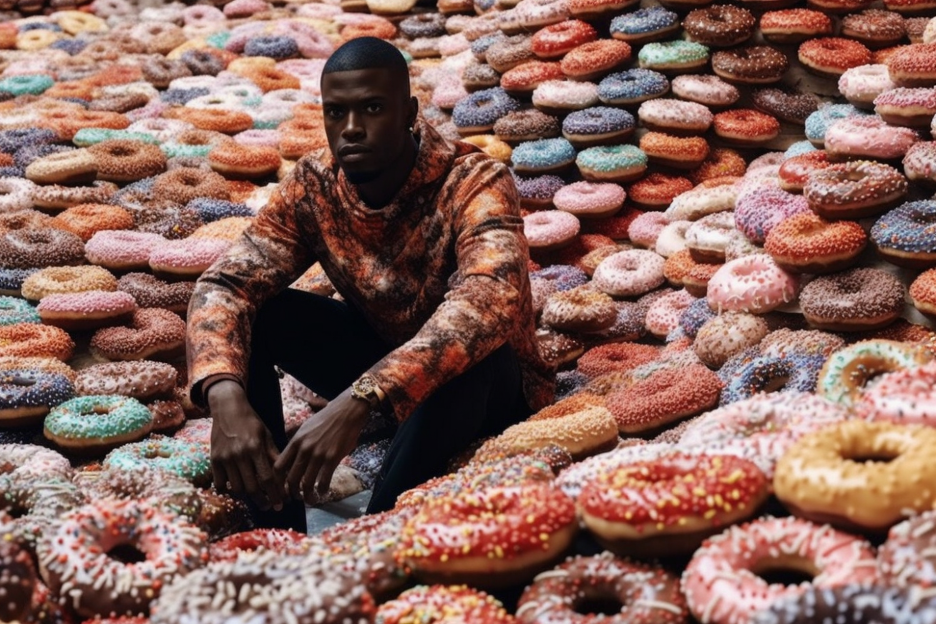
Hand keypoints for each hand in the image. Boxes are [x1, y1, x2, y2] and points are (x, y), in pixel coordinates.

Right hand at [208, 380, 284, 511]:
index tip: (281, 503)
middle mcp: (239, 454)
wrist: (227, 408)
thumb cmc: (251, 421)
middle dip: (262, 501)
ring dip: (247, 497)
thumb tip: (285, 476)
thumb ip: (274, 455)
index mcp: (255, 448)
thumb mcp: (266, 435)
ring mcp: (225, 458)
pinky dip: (229, 490)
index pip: (267, 478)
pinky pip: (220, 483)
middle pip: (251, 488)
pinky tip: (238, 490)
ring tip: (256, 498)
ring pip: (236, 488)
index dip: (275, 494)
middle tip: (269, 506)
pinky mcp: (214, 460)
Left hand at [275, 388, 369, 504]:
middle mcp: (304, 449)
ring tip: (310, 500)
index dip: (278, 481)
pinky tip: (324, 492)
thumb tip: (291, 456)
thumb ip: (297, 442)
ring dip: (307, 496)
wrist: (347, 411)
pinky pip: (324, 481)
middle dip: (292, 493)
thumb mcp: (306, 427)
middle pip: (291, 478)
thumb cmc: (327, 418)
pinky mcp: (333, 458)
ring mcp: (318, 454)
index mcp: (296, 441)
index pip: (279, 466)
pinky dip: (322, 491)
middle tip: (296, 498)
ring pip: (307, 483)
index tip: (281, 488)